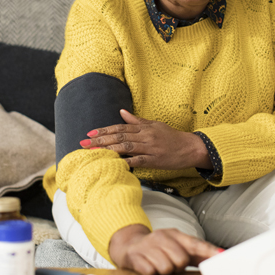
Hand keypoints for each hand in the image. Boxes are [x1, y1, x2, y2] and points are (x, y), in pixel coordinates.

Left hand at [80, 110, 212, 169]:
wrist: (190, 147)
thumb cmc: (172, 137)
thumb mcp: (155, 125)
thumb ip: (137, 120)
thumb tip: (121, 111)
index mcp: (144, 127)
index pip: (120, 127)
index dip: (104, 130)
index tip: (90, 133)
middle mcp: (145, 136)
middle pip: (119, 136)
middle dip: (100, 140)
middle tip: (84, 143)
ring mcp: (149, 148)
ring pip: (125, 147)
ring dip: (108, 149)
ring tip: (93, 152)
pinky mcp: (154, 160)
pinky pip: (138, 161)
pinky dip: (125, 162)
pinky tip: (114, 163)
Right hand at [109, 224, 221, 274]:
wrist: (130, 244)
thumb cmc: (159, 249)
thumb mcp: (176, 246)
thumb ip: (196, 253)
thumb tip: (218, 257)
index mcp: (175, 234)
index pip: (195, 243)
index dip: (208, 251)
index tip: (221, 256)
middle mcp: (161, 237)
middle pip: (181, 259)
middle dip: (178, 266)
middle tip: (171, 263)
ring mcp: (148, 246)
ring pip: (166, 268)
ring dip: (164, 271)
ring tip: (159, 264)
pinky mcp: (135, 257)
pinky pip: (151, 272)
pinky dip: (151, 273)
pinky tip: (148, 266)